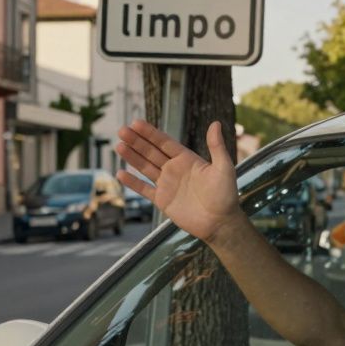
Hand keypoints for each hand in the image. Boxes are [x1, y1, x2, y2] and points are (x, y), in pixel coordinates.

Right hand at [116, 120, 240, 243]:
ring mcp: (167, 185)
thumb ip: (216, 146)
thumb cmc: (226, 194)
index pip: (164, 142)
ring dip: (132, 157)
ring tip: (118, 146)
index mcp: (187, 159)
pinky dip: (132, 182)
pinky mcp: (162, 200)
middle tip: (121, 130)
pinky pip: (144, 189)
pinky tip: (120, 173)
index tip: (136, 123)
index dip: (150, 133)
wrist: (220, 222)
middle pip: (151, 152)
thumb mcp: (223, 167)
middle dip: (136, 141)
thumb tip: (216, 123)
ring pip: (145, 168)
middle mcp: (174, 169)